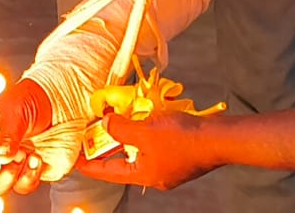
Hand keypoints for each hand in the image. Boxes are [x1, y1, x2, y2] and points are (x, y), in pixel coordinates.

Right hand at [0, 79, 51, 195]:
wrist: (59, 105)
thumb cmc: (31, 101)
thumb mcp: (15, 110)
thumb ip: (7, 134)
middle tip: (0, 163)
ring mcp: (12, 164)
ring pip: (0, 185)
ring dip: (10, 174)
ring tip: (24, 153)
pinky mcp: (30, 172)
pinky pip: (24, 185)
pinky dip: (29, 176)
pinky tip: (36, 158)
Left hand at [75, 111, 219, 189]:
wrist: (219, 137)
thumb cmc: (183, 138)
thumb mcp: (144, 131)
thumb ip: (121, 128)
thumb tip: (106, 123)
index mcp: (143, 175)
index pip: (108, 173)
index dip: (90, 164)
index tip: (75, 159)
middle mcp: (155, 175)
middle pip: (123, 162)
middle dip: (109, 146)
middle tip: (94, 133)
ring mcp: (168, 166)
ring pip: (139, 151)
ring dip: (128, 136)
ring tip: (117, 120)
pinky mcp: (180, 155)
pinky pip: (155, 144)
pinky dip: (145, 132)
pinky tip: (144, 118)